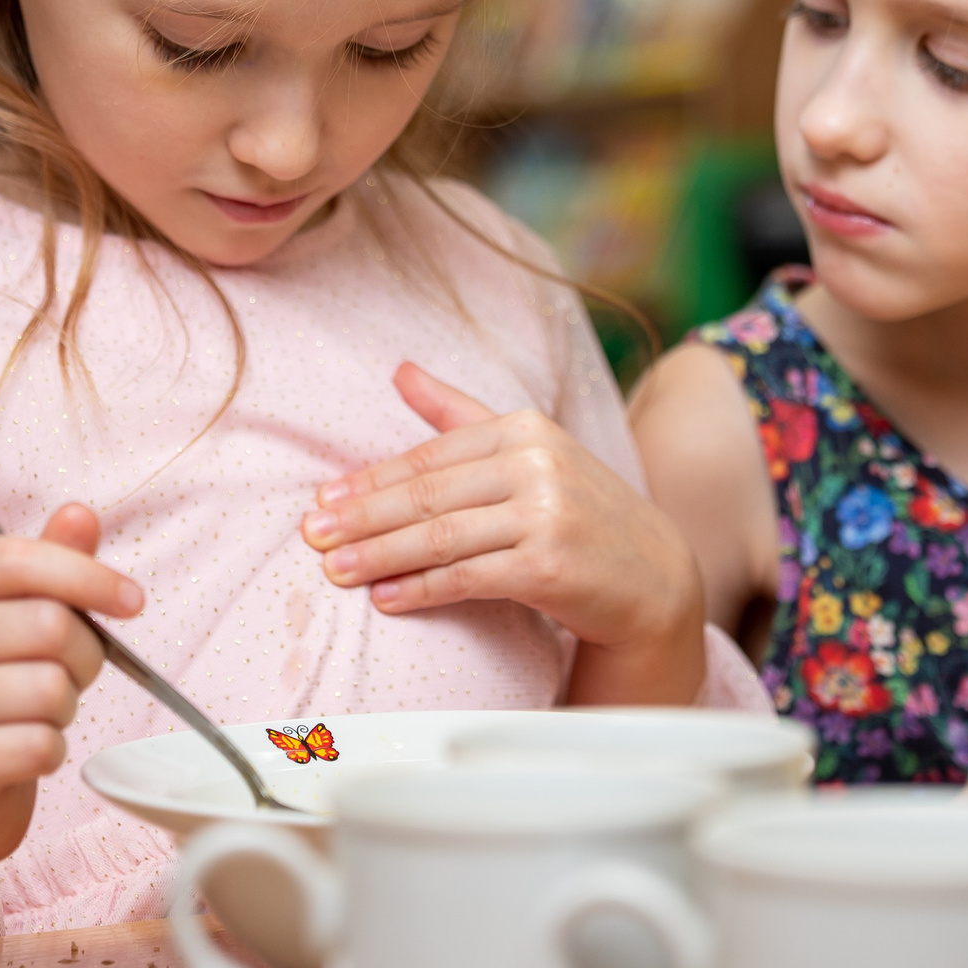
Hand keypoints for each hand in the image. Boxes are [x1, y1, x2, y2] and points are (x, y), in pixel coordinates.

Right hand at [0, 503, 141, 855]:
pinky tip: (20, 754)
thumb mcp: (17, 621)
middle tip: (69, 678)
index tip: (132, 601)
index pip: (17, 558)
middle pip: (47, 624)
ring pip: (50, 689)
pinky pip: (40, 745)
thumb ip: (50, 567)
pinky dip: (51, 752)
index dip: (86, 575)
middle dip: (85, 657)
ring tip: (35, 717)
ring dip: (64, 710)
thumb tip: (81, 515)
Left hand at [302, 362, 705, 703]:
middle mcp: (537, 464)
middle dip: (362, 517)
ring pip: (440, 537)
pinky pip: (467, 577)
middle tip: (312, 535)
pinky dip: (420, 588)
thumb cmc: (578, 510)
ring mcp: (546, 514)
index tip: (322, 499)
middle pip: (428, 496)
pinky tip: (384, 597)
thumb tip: (398, 369)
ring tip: (335, 570)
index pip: (430, 456)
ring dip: (378, 556)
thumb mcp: (527, 450)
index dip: (370, 479)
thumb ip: (459, 413)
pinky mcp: (549, 565)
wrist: (654, 577)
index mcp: (525, 428)